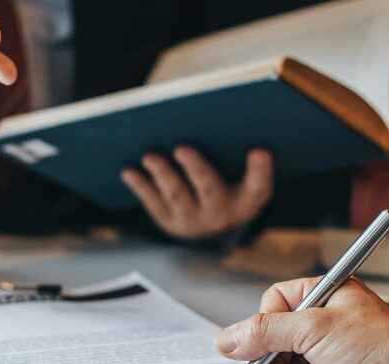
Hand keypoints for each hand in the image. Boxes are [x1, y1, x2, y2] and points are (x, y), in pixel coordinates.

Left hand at [120, 146, 272, 239]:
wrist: (211, 225)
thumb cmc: (230, 184)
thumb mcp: (243, 175)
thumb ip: (238, 153)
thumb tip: (217, 113)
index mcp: (248, 200)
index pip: (258, 186)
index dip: (260, 170)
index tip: (260, 150)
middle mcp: (222, 213)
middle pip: (210, 190)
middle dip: (196, 169)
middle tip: (182, 148)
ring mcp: (193, 220)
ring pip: (177, 196)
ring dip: (163, 175)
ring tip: (149, 156)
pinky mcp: (169, 222)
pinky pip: (153, 203)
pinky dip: (140, 186)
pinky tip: (128, 171)